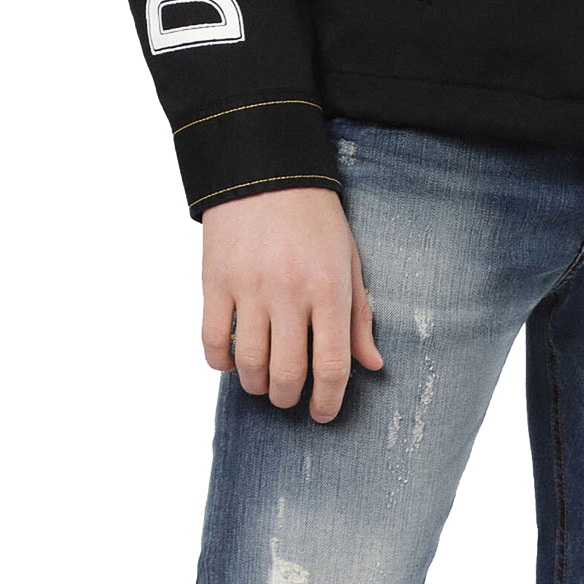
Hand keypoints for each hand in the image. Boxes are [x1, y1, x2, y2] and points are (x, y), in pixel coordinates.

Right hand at [201, 188, 381, 422]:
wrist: (263, 168)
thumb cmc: (314, 218)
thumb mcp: (349, 261)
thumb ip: (359, 316)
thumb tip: (371, 365)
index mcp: (328, 289)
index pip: (331, 365)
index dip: (328, 401)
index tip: (322, 414)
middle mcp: (289, 292)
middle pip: (287, 374)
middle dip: (288, 398)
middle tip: (289, 397)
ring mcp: (248, 288)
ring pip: (249, 365)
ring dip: (256, 385)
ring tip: (262, 381)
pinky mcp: (214, 281)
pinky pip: (213, 341)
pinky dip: (221, 362)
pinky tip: (233, 360)